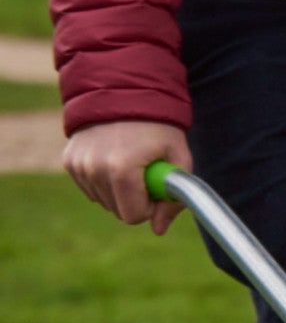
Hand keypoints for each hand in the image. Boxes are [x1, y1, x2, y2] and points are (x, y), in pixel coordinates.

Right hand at [63, 120, 191, 234]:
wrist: (125, 92)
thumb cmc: (159, 126)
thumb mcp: (179, 157)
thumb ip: (174, 197)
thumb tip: (158, 230)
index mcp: (122, 169)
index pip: (133, 216)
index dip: (150, 207)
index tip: (157, 188)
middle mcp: (94, 168)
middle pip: (117, 211)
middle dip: (136, 199)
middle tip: (147, 171)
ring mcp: (78, 165)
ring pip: (103, 201)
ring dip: (119, 190)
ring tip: (131, 160)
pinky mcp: (69, 161)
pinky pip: (90, 187)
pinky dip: (104, 180)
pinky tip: (113, 157)